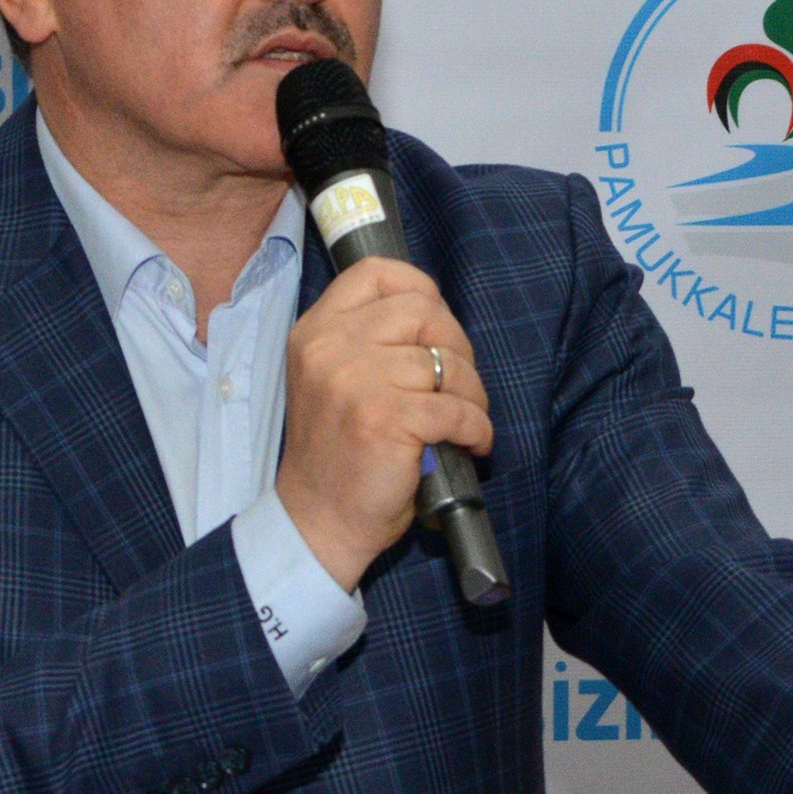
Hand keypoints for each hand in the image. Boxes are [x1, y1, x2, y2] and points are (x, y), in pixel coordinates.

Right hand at [275, 257, 491, 591]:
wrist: (319, 521)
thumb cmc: (336, 454)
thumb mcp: (331, 379)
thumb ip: (366, 341)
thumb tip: (436, 318)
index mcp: (315, 332)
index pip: (376, 273)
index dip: (421, 290)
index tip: (436, 326)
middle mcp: (331, 348)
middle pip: (423, 310)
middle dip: (456, 345)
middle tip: (458, 383)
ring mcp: (357, 381)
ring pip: (447, 362)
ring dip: (471, 395)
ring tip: (464, 421)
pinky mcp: (388, 419)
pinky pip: (457, 407)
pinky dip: (476, 428)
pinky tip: (470, 444)